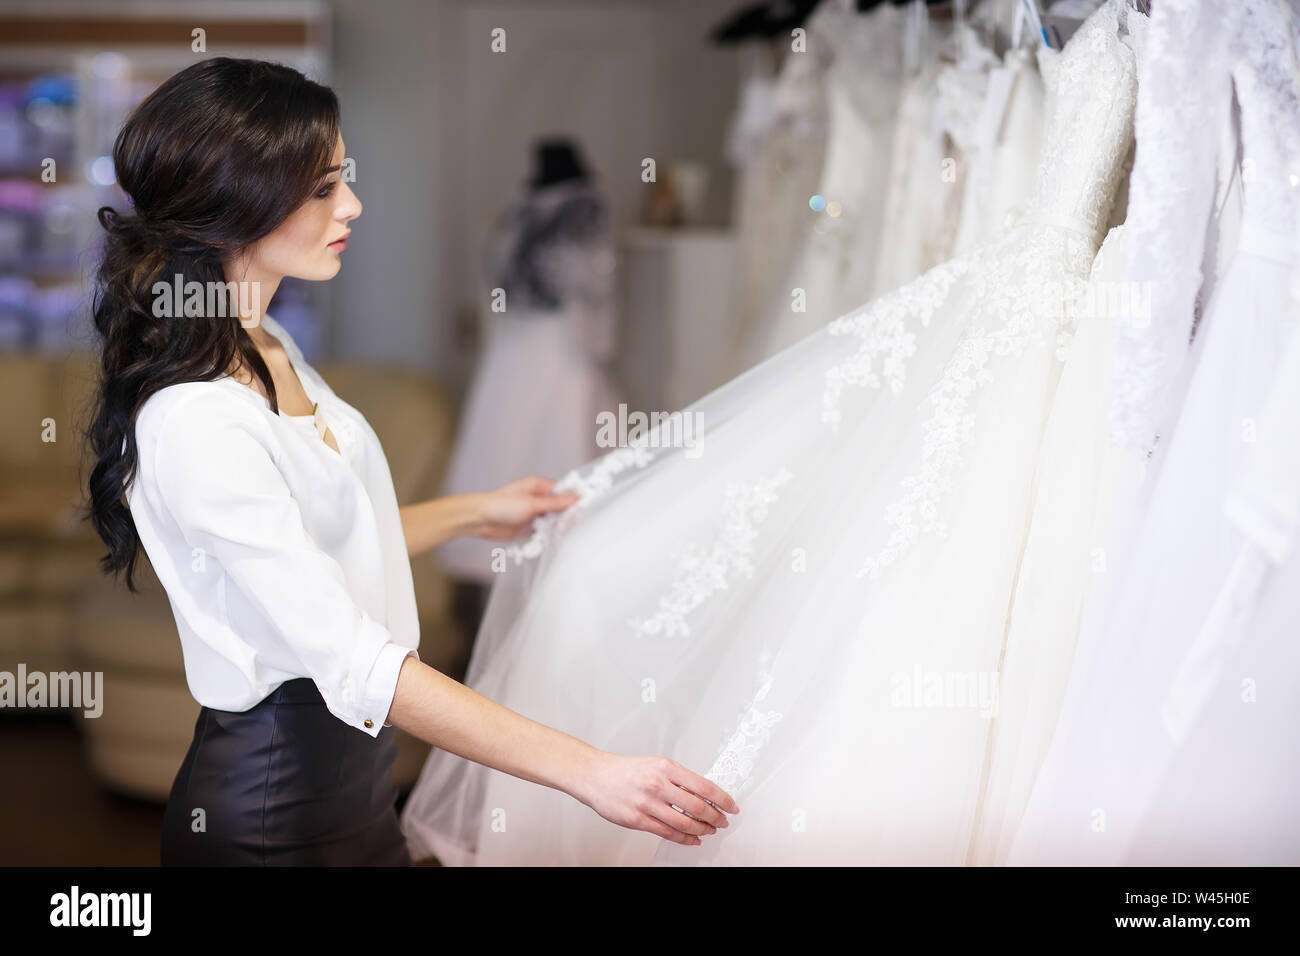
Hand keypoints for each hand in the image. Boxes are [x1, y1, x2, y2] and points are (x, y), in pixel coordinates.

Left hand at [468, 476, 580, 540]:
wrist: (478, 520)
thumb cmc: (500, 505)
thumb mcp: (531, 503)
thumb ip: (555, 503)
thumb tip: (575, 496)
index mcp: (539, 486)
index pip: (563, 492)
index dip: (574, 500)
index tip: (586, 507)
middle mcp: (537, 499)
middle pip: (560, 508)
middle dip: (566, 517)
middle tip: (572, 524)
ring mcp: (533, 514)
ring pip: (553, 521)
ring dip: (556, 528)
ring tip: (559, 533)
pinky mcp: (528, 528)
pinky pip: (544, 532)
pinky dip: (547, 536)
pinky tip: (550, 539)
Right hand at [572, 753, 739, 846]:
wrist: (596, 776)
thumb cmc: (626, 770)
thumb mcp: (657, 764)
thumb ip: (679, 778)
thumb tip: (704, 793)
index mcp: (666, 767)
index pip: (704, 785)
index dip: (722, 799)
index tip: (732, 806)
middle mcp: (658, 784)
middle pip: (697, 807)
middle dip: (715, 817)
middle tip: (722, 821)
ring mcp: (647, 803)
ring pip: (684, 823)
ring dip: (702, 830)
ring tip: (709, 831)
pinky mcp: (637, 819)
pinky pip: (667, 833)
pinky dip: (684, 838)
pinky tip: (692, 838)